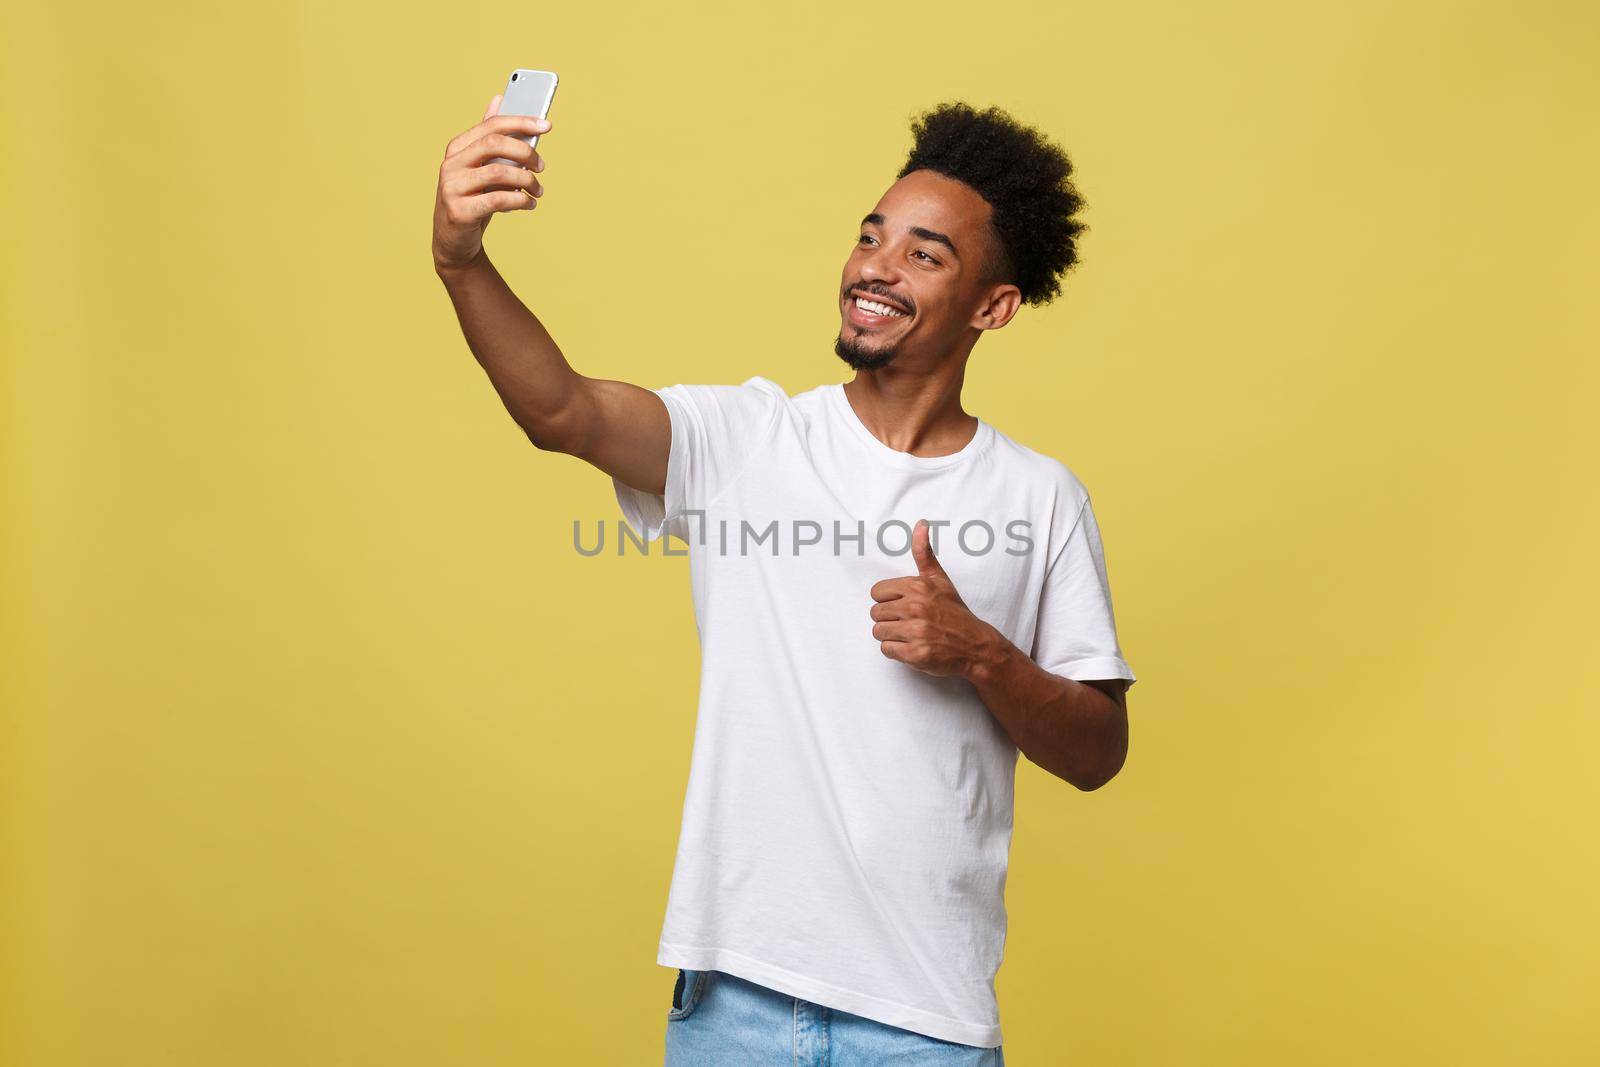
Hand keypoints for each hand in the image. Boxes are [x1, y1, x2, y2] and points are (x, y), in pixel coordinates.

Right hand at [432, 94, 550, 272]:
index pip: (492, 125)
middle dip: (526, 152)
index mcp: (457, 148)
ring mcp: (452, 187)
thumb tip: (500, 98)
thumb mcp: (480, 166)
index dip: (521, 122)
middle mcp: (451, 164)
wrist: (454, 240)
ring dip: (527, 181)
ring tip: (538, 191)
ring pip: (499, 173)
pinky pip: (497, 200)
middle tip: (542, 166)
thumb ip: (488, 136)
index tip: (547, 125)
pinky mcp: (459, 211)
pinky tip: (529, 204)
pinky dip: (520, 201)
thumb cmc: (473, 198)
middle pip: (494, 143)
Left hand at [869, 520, 997, 677]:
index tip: (903, 605)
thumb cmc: (954, 612)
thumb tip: (920, 523)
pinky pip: (886, 649)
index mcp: (918, 587)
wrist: (975, 644)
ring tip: (910, 634)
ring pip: (878, 632)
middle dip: (889, 618)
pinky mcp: (915, 654)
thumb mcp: (940, 579)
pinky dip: (896, 651)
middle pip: (875, 613)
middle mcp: (915, 607)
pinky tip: (912, 646)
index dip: (888, 600)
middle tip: (909, 622)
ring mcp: (915, 632)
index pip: (876, 592)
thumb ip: (924, 552)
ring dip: (892, 635)